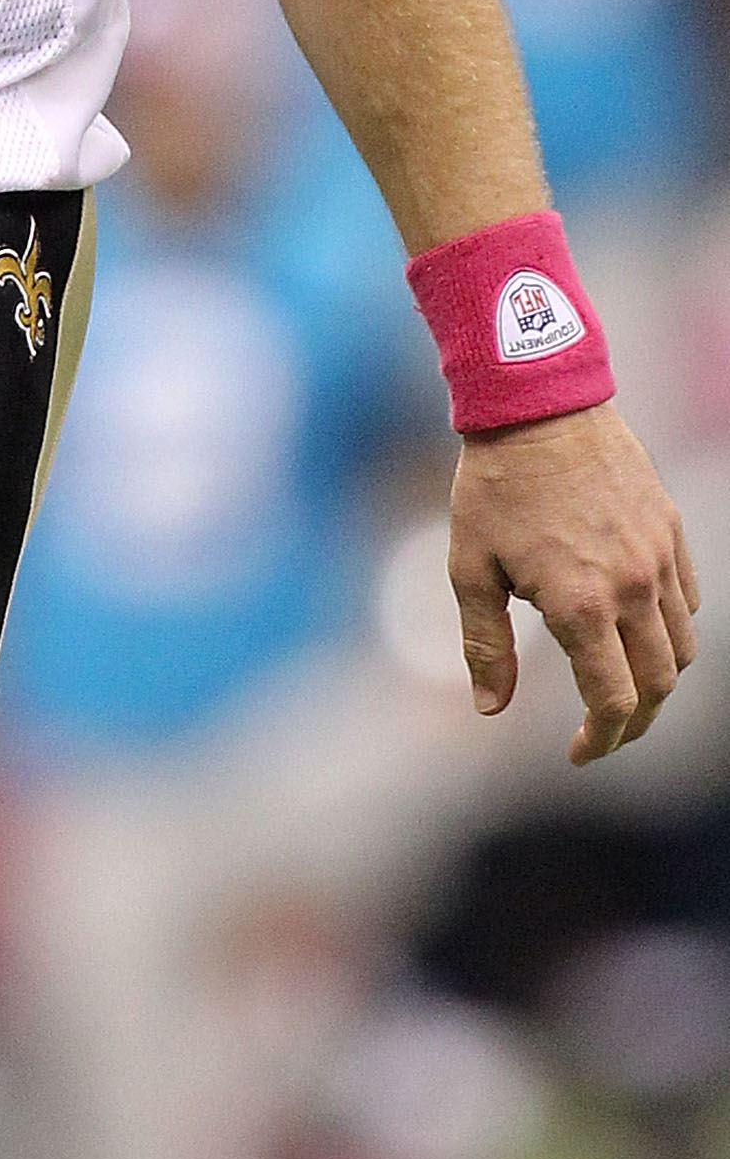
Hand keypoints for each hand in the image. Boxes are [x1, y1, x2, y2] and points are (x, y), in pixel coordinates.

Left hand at [449, 401, 698, 763]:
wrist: (537, 405)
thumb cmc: (493, 484)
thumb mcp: (470, 566)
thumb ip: (485, 644)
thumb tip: (490, 709)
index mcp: (580, 604)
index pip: (614, 701)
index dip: (602, 740)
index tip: (579, 753)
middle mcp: (631, 587)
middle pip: (659, 685)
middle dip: (634, 723)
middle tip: (603, 733)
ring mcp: (659, 558)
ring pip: (682, 647)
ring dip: (658, 679)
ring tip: (622, 687)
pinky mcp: (671, 530)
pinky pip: (688, 600)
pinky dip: (672, 629)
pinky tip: (638, 629)